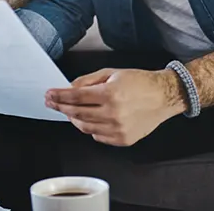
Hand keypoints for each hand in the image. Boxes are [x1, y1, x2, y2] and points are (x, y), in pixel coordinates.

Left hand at [45, 68, 186, 146]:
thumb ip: (88, 80)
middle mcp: (113, 113)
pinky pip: (97, 136)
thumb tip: (69, 88)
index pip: (75, 97)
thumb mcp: (112, 73)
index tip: (49, 95)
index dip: (59, 96)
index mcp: (110, 94)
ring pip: (85, 127)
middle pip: (77, 113)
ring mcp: (118, 129)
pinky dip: (90, 128)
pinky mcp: (123, 140)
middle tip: (51, 103)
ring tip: (70, 111)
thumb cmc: (139, 82)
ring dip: (74, 119)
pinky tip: (90, 119)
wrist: (164, 96)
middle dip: (61, 107)